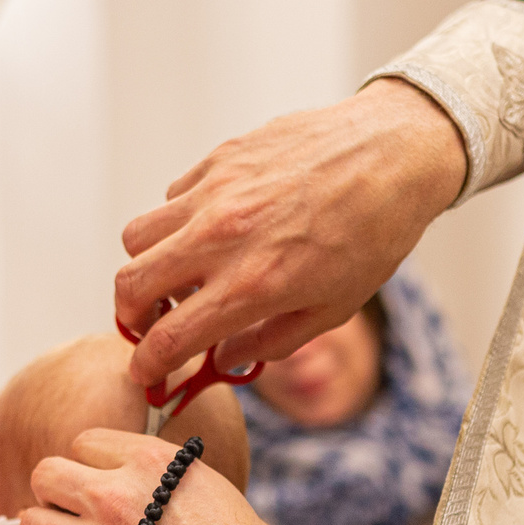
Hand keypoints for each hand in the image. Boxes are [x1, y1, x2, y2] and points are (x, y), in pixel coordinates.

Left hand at [13, 430, 306, 524]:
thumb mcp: (213, 493)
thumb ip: (165, 478)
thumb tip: (134, 474)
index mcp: (151, 464)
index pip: (85, 442)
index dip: (92, 467)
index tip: (101, 486)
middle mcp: (115, 497)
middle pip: (47, 474)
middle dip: (57, 494)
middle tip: (73, 517)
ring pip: (30, 522)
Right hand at [116, 78, 465, 387]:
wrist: (394, 153)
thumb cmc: (373, 233)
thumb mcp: (333, 308)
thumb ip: (270, 341)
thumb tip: (224, 359)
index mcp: (251, 285)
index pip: (168, 337)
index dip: (147, 364)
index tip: (145, 371)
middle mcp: (222, 237)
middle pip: (131, 284)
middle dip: (129, 316)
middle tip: (150, 323)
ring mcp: (215, 192)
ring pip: (137, 236)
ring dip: (147, 265)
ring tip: (179, 273)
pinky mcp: (219, 158)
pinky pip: (172, 197)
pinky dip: (178, 221)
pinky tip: (213, 228)